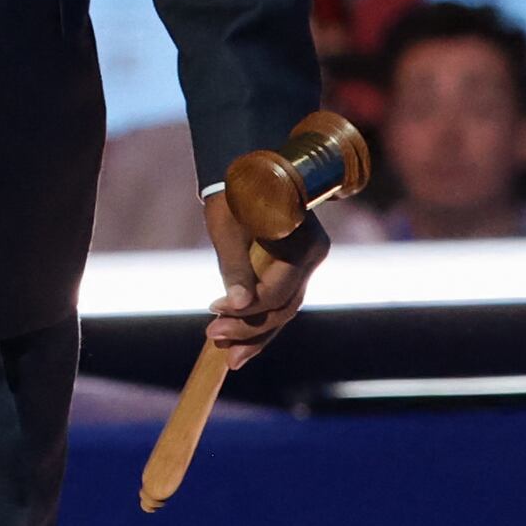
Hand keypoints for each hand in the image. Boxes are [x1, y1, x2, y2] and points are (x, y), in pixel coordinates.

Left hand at [205, 190, 320, 360]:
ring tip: (229, 357)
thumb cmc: (234, 193)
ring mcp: (308, 263)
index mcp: (304, 244)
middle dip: (250, 330)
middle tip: (216, 343)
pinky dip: (261, 321)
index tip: (211, 311)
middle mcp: (314, 255)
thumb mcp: (228, 228)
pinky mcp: (297, 268)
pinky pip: (281, 300)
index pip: (276, 292)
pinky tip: (241, 346)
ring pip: (284, 309)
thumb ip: (234, 266)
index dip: (245, 309)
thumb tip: (235, 305)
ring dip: (256, 334)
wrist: (247, 168)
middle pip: (284, 306)